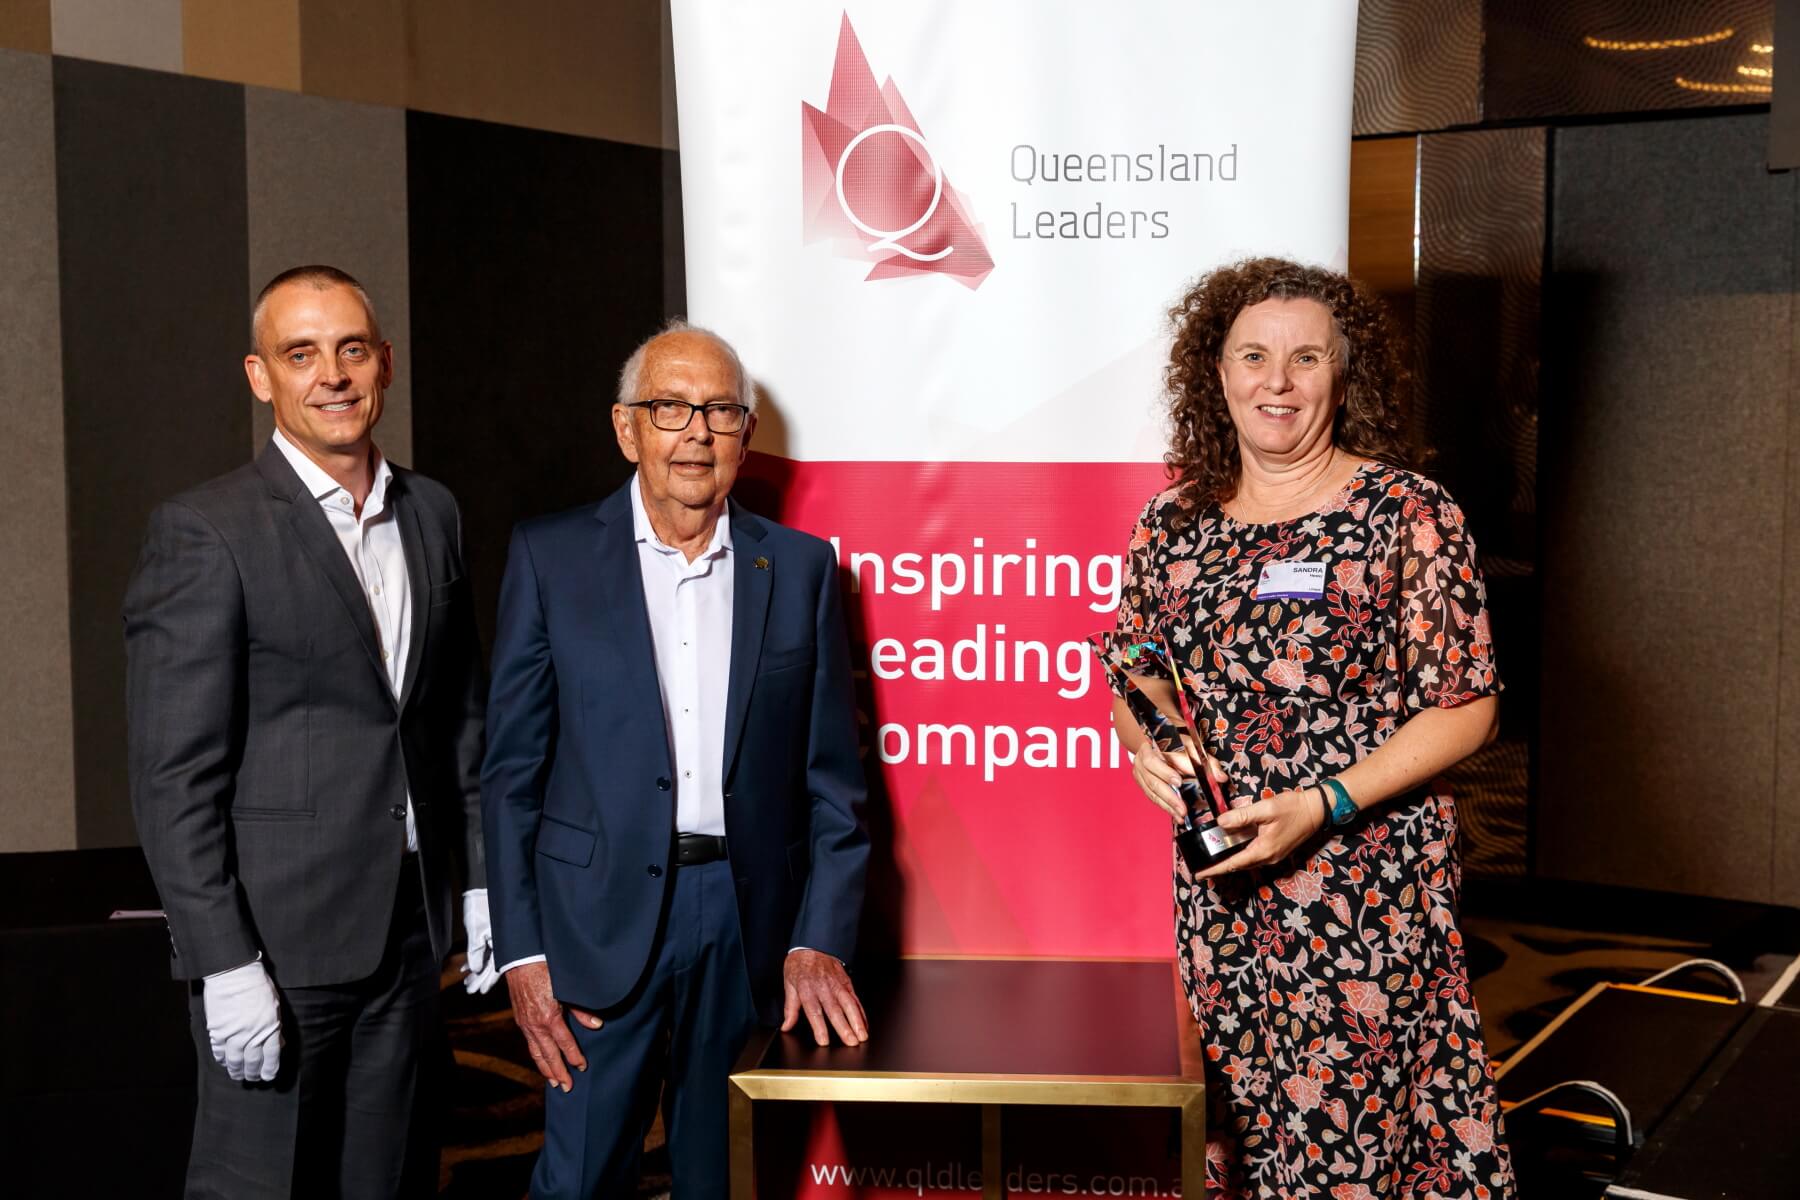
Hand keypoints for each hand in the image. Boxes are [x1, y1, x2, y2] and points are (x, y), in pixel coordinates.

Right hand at [202, 959, 281, 1082]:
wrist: (233, 974)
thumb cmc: (257, 986)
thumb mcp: (274, 1005)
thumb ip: (276, 1026)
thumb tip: (278, 1043)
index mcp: (269, 1027)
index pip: (271, 1055)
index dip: (270, 1069)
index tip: (268, 1076)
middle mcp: (251, 1034)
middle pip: (253, 1061)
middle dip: (253, 1073)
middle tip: (253, 1079)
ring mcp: (233, 1034)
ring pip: (234, 1060)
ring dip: (236, 1070)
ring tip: (238, 1075)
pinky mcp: (217, 1031)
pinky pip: (219, 1051)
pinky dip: (221, 1059)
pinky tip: (224, 1062)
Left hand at [461, 891, 499, 994]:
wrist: (481, 890)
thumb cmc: (480, 909)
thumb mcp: (476, 933)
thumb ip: (476, 952)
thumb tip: (475, 970)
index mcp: (503, 943)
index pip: (497, 967)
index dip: (488, 980)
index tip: (480, 991)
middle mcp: (502, 943)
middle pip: (492, 966)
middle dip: (480, 979)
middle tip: (470, 990)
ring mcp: (496, 939)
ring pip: (487, 960)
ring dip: (476, 971)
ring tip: (465, 981)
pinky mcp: (490, 934)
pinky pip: (483, 951)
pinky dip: (474, 959)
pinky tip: (463, 968)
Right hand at [505, 960, 600, 1091]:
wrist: (522, 962)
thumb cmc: (547, 972)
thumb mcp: (567, 989)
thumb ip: (581, 1010)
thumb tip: (596, 1025)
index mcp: (550, 1018)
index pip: (565, 1044)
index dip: (574, 1057)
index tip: (582, 1067)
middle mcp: (536, 1025)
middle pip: (549, 1055)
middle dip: (558, 1072)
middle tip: (567, 1087)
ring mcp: (526, 1024)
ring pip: (536, 1053)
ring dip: (545, 1069)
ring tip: (553, 1082)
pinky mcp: (521, 1021)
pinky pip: (529, 1044)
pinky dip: (536, 1056)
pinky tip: (542, 1061)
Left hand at [781, 949, 867, 1046]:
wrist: (813, 945)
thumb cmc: (800, 965)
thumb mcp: (789, 984)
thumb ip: (790, 1008)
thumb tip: (786, 1026)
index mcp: (807, 988)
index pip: (814, 1011)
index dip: (819, 1027)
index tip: (824, 1041)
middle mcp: (824, 987)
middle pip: (835, 1010)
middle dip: (844, 1027)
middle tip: (851, 1042)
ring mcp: (837, 985)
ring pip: (849, 1005)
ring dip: (857, 1021)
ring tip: (862, 1036)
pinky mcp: (847, 983)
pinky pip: (855, 999)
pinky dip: (861, 1013)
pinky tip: (865, 1024)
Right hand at [1130, 740, 1226, 822]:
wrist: (1160, 742)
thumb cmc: (1178, 743)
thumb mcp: (1194, 747)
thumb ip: (1207, 762)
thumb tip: (1220, 777)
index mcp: (1154, 746)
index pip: (1158, 759)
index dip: (1167, 772)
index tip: (1179, 782)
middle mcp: (1143, 759)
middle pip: (1152, 779)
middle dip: (1169, 796)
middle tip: (1182, 808)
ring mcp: (1140, 772)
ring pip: (1151, 791)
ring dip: (1167, 805)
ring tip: (1181, 814)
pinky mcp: (1142, 783)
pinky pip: (1151, 797)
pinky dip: (1165, 806)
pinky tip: (1175, 814)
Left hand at [1192, 788, 1327, 879]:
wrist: (1317, 810)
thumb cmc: (1293, 808)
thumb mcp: (1266, 808)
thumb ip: (1242, 816)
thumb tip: (1220, 822)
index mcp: (1264, 850)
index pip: (1233, 863)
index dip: (1215, 870)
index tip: (1199, 875)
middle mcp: (1268, 857)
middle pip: (1238, 865)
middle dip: (1219, 867)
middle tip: (1201, 867)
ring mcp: (1273, 856)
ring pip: (1246, 862)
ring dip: (1230, 861)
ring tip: (1213, 859)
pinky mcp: (1276, 851)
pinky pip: (1253, 856)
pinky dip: (1240, 855)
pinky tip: (1233, 847)